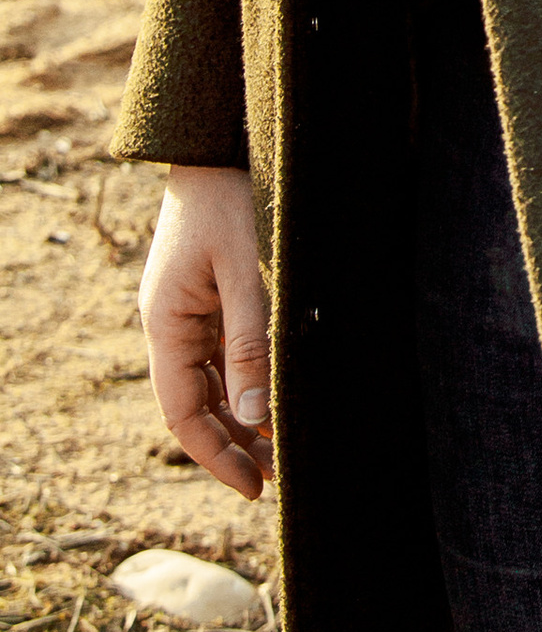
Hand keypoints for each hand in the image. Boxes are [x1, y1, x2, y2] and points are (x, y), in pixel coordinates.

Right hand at [137, 167, 271, 498]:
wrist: (221, 143)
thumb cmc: (234, 200)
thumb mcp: (247, 272)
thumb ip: (250, 343)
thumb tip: (255, 418)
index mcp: (166, 324)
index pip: (183, 414)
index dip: (217, 456)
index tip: (255, 488)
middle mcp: (172, 325)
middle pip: (197, 405)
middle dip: (235, 445)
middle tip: (279, 479)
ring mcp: (190, 311)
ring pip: (213, 383)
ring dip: (243, 417)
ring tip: (284, 449)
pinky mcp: (213, 296)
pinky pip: (225, 354)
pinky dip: (249, 382)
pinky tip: (278, 397)